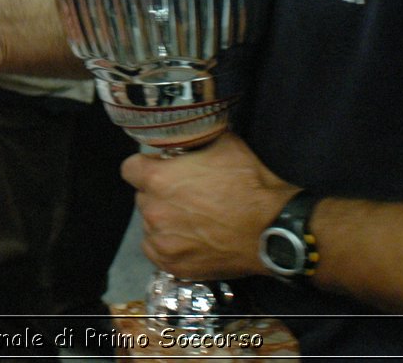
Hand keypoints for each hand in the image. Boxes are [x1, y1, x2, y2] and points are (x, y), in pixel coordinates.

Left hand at [121, 132, 296, 281]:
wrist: (272, 229)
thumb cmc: (249, 184)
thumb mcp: (224, 144)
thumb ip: (196, 141)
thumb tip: (189, 137)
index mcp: (158, 179)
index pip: (130, 168)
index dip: (146, 167)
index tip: (163, 169)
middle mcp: (153, 210)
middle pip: (143, 197)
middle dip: (159, 194)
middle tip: (186, 195)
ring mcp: (161, 241)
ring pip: (150, 224)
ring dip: (164, 220)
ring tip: (192, 220)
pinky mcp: (173, 265)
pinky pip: (156, 250)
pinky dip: (167, 244)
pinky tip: (188, 240)